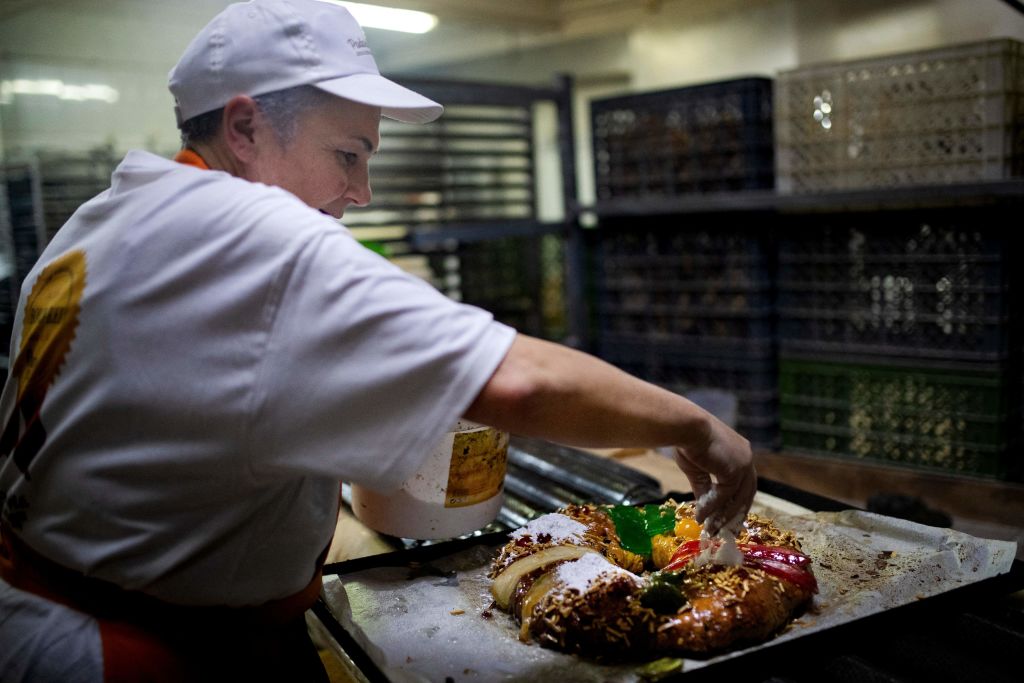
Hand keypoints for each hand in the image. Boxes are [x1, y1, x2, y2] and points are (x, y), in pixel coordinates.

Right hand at [674, 415, 755, 535]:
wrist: (686, 427)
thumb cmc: (688, 441)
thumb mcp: (698, 469)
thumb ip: (704, 488)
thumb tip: (703, 510)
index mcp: (740, 452)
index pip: (743, 482)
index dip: (737, 501)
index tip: (729, 518)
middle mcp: (746, 457)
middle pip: (746, 493)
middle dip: (736, 514)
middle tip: (728, 531)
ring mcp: (743, 464)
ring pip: (737, 498)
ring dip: (724, 516)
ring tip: (712, 530)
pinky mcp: (735, 471)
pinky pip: (724, 496)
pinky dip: (713, 508)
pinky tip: (702, 516)